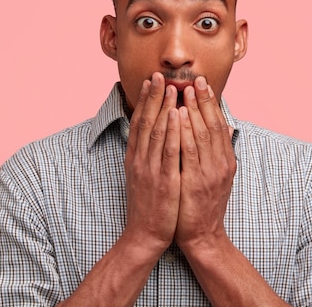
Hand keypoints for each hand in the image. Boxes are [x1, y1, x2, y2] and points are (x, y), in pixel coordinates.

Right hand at [121, 72, 180, 253]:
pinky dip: (171, 131)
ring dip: (163, 108)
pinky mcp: (163, 180)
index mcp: (135, 158)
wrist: (144, 235)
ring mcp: (150, 170)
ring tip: (170, 88)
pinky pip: (167, 151)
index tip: (150, 82)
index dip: (145, 101)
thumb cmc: (148, 206)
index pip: (139, 123)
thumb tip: (154, 137)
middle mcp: (139, 160)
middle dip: (153, 97)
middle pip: (146, 122)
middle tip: (159, 75)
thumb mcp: (142, 177)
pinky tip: (176, 116)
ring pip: (156, 132)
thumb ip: (147, 156)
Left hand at [175, 76, 236, 251]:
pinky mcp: (194, 182)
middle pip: (212, 125)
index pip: (219, 125)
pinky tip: (176, 116)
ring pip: (201, 134)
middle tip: (196, 79)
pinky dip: (183, 131)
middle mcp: (221, 164)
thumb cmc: (203, 206)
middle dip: (203, 100)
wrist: (202, 237)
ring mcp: (209, 173)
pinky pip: (188, 151)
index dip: (212, 103)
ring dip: (192, 110)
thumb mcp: (216, 177)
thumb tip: (221, 128)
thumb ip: (218, 153)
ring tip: (184, 90)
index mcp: (225, 161)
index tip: (204, 84)